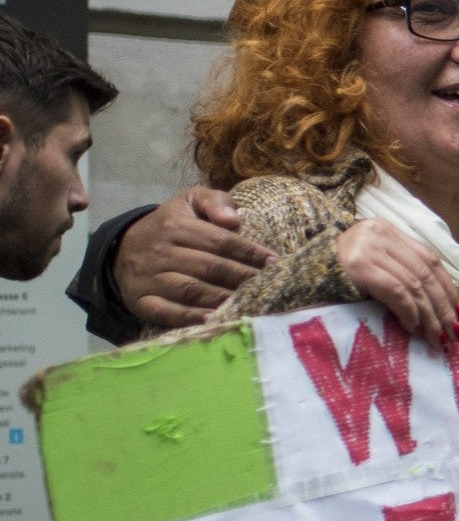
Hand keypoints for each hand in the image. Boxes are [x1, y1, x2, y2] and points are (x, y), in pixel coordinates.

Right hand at [116, 188, 270, 330]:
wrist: (122, 247)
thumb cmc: (170, 224)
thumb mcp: (189, 201)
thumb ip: (214, 201)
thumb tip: (233, 219)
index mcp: (175, 226)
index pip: (220, 241)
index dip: (249, 252)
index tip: (274, 262)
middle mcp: (161, 252)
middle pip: (210, 267)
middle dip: (242, 277)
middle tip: (268, 285)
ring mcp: (149, 278)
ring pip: (191, 290)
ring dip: (222, 298)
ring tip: (249, 303)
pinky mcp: (141, 300)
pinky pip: (165, 311)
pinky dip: (189, 317)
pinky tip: (212, 319)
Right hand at [337, 220, 458, 342]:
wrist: (294, 279)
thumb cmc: (338, 278)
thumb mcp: (375, 265)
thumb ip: (403, 272)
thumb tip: (443, 302)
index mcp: (387, 230)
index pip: (429, 258)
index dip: (447, 286)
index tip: (457, 311)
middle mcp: (378, 233)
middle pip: (425, 272)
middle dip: (441, 305)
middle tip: (450, 331)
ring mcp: (367, 247)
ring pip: (413, 283)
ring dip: (427, 314)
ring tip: (434, 335)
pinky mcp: (357, 266)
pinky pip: (395, 290)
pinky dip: (408, 310)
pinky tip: (411, 326)